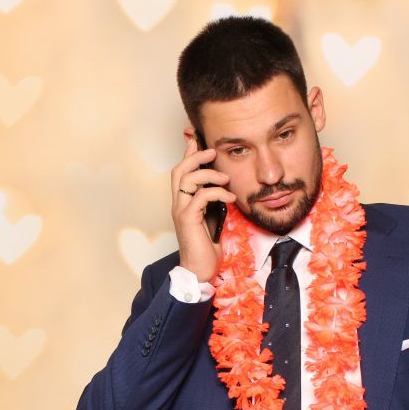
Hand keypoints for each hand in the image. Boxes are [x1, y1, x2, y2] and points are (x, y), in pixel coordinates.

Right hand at [170, 130, 235, 282]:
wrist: (199, 269)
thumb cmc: (206, 246)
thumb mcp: (212, 216)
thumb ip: (212, 200)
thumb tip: (224, 185)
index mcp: (182, 201)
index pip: (181, 171)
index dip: (188, 153)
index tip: (198, 139)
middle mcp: (178, 203)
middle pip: (179, 169)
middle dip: (195, 156)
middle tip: (212, 151)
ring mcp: (180, 210)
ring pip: (186, 178)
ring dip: (208, 173)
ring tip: (226, 179)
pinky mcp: (188, 219)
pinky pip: (201, 196)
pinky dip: (218, 193)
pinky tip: (231, 198)